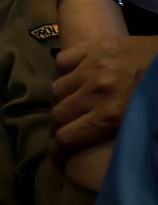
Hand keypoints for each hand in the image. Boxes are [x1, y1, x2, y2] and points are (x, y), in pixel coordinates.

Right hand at [51, 36, 157, 159]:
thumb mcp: (147, 124)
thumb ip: (118, 132)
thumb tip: (98, 149)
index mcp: (112, 114)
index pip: (67, 137)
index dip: (57, 152)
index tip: (57, 158)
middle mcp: (96, 90)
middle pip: (58, 115)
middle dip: (59, 128)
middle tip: (65, 133)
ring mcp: (92, 65)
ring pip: (57, 90)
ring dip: (61, 102)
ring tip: (70, 107)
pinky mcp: (94, 46)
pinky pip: (63, 62)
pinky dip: (63, 73)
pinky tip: (72, 80)